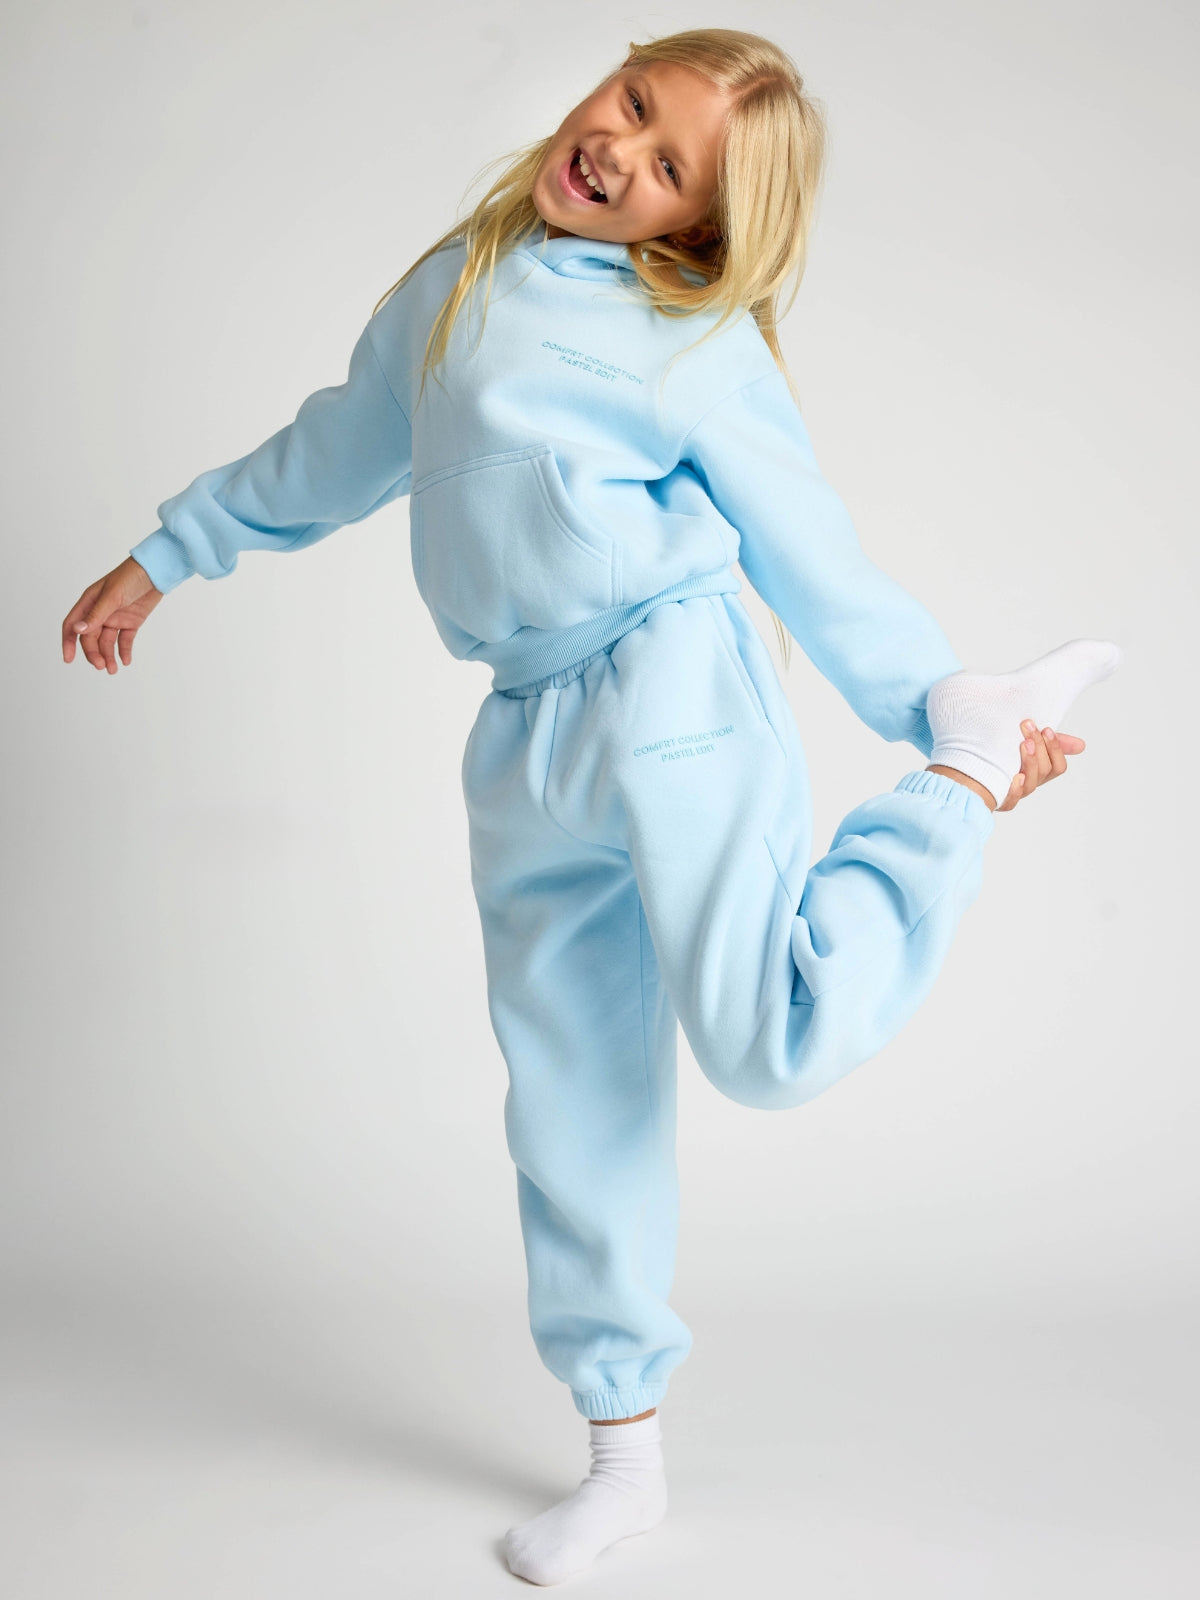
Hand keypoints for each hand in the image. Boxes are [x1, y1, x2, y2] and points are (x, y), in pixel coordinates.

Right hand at [62, 557, 162, 673]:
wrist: (156, 573)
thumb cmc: (130, 577)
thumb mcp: (112, 597)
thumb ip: (96, 615)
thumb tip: (78, 630)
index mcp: (89, 603)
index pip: (72, 625)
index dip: (68, 642)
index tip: (69, 659)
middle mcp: (100, 612)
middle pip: (90, 638)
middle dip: (94, 653)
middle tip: (101, 665)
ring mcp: (115, 618)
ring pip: (107, 642)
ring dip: (108, 655)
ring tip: (113, 669)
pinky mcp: (131, 622)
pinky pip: (124, 640)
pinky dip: (124, 651)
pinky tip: (125, 661)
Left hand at [996, 720, 1083, 812]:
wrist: (969, 765)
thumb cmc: (1000, 752)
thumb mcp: (1026, 743)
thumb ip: (1049, 742)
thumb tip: (1082, 745)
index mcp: (1039, 771)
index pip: (1058, 767)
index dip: (1056, 749)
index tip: (1047, 729)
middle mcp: (1029, 783)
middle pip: (1044, 770)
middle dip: (1039, 746)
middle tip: (1027, 725)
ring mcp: (1015, 792)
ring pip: (1030, 783)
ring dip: (1029, 762)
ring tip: (1022, 743)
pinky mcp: (999, 800)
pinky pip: (1010, 800)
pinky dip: (1014, 789)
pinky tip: (1014, 776)